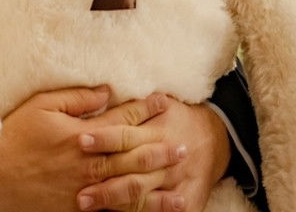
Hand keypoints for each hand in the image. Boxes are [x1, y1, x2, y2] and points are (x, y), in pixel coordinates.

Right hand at [0, 87, 175, 211]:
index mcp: (82, 134)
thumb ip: (75, 98)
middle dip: (161, 147)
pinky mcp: (80, 208)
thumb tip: (105, 91)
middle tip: (184, 144)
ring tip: (178, 178)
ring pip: (131, 184)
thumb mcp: (40, 106)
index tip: (165, 102)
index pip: (122, 119)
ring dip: (157, 181)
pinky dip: (136, 208)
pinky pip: (115, 209)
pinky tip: (152, 208)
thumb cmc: (14, 138)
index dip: (145, 109)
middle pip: (134, 153)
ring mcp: (87, 188)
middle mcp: (90, 161)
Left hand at [78, 97, 229, 211]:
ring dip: (116, 202)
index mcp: (157, 130)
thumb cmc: (176, 118)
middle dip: (105, 183)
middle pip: (132, 170)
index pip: (126, 135)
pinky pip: (162, 210)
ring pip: (143, 195)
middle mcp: (165, 158)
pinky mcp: (187, 201)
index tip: (80, 140)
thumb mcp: (159, 105)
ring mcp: (176, 182)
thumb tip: (99, 94)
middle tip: (79, 192)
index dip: (104, 138)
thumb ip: (131, 108)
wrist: (216, 137)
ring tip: (89, 206)